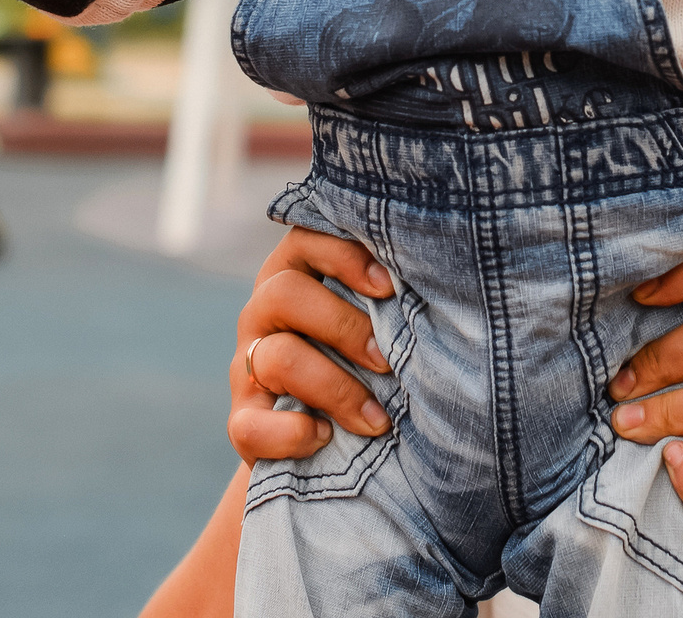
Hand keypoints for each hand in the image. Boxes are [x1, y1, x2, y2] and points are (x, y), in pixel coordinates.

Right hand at [227, 227, 396, 460]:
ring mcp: (246, 368)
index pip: (304, 240)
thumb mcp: (370, 324)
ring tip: (378, 419)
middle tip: (387, 361)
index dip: (344, 257)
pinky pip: (250, 426)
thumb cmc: (362, 365)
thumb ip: (387, 301)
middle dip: (344, 327)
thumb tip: (439, 288)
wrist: (326, 442)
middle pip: (285, 294)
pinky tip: (325, 438)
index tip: (390, 286)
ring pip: (278, 358)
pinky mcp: (243, 423)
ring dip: (336, 390)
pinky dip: (293, 433)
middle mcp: (262, 315)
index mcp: (292, 277)